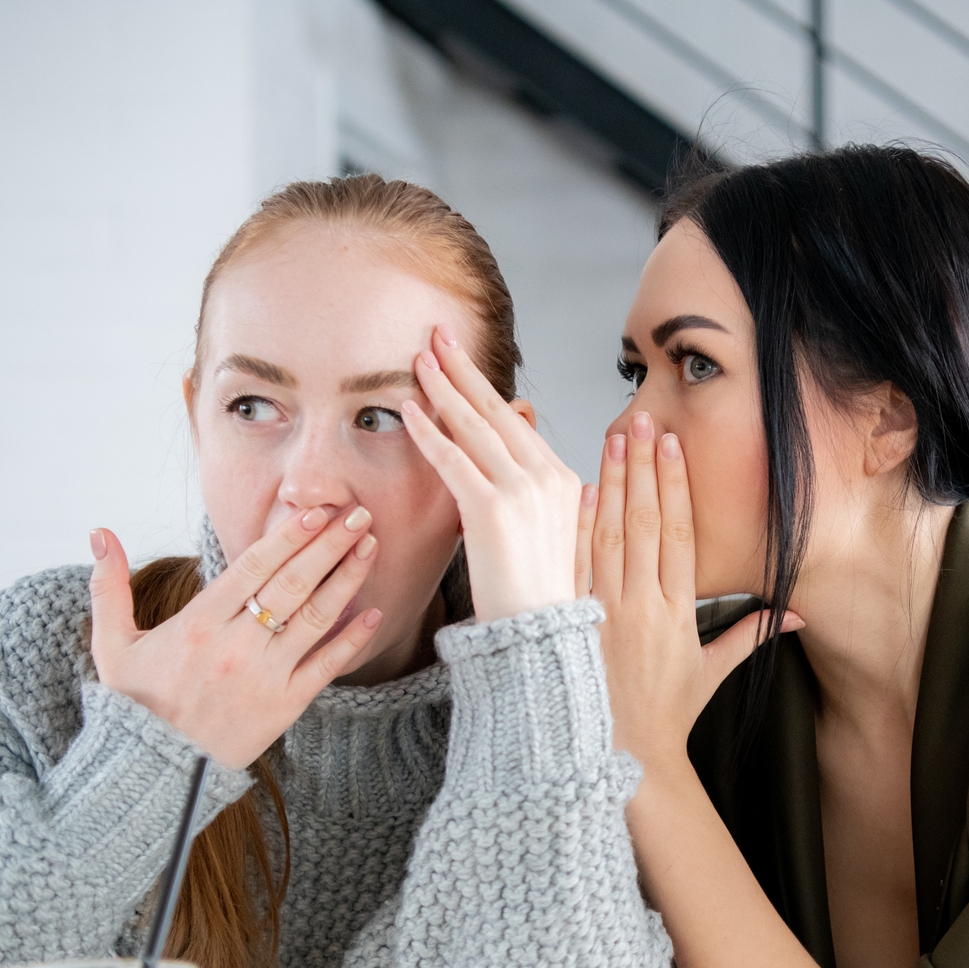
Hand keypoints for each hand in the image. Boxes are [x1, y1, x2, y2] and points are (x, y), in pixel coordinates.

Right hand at [87, 507, 382, 769]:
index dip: (287, 537)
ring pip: (315, 617)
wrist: (155, 771)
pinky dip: (352, 639)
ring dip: (346, 579)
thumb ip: (109, 587)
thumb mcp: (112, 646)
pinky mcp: (285, 706)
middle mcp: (236, 645)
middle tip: (358, 515)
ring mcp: (265, 676)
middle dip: (328, 545)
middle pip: (292, 584)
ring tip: (370, 547)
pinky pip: (326, 666)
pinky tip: (373, 612)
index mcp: (198, 623)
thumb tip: (99, 532)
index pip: (253, 567)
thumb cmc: (135, 704)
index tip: (315, 511)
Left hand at [401, 324, 582, 622]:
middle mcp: (545, 476)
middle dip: (464, 369)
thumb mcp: (546, 531)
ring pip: (474, 426)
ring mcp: (520, 490)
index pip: (516, 422)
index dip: (485, 388)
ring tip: (418, 359)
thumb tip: (528, 467)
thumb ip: (533, 493)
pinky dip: (429, 432)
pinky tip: (408, 410)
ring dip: (442, 388)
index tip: (462, 361)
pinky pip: (453, 460)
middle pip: (497, 409)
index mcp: (560, 478)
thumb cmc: (534, 592)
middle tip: (438, 335)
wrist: (537, 632)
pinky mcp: (491, 509)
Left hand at [581, 411, 801, 767]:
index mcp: (677, 614)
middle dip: (643, 467)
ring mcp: (605, 614)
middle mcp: (643, 607)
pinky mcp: (573, 625)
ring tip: (611, 440)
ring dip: (610, 484)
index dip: (676, 486)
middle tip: (641, 420)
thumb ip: (750, 638)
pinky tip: (576, 494)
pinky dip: (575, 531)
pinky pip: (574, 569)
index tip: (673, 446)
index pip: (679, 534)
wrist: (623, 758)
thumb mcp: (712, 675)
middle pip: (644, 523)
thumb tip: (794, 615)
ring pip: (608, 536)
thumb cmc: (666, 718)